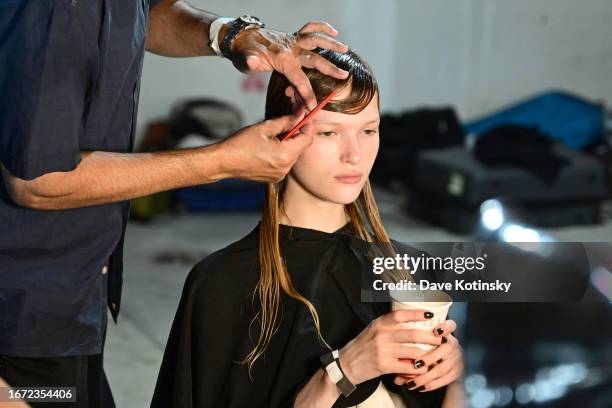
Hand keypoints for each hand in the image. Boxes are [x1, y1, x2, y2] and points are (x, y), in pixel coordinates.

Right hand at [217, 109, 313, 181]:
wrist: (224, 162)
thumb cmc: (240, 144)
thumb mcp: (264, 127)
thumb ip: (286, 121)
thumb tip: (299, 114)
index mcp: (284, 155)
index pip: (307, 138)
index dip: (307, 125)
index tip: (304, 116)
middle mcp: (285, 168)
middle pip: (301, 147)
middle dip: (298, 134)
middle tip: (289, 121)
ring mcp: (280, 175)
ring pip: (293, 155)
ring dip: (290, 144)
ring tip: (275, 136)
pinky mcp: (274, 178)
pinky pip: (285, 163)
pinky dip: (283, 153)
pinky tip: (269, 147)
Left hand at [230, 21, 349, 109]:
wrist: (240, 37)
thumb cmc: (243, 52)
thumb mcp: (244, 60)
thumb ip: (251, 61)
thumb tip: (252, 60)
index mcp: (283, 58)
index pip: (299, 80)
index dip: (307, 95)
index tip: (314, 108)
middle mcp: (291, 48)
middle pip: (314, 59)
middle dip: (329, 69)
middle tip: (343, 76)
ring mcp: (292, 41)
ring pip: (316, 40)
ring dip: (331, 44)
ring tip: (345, 49)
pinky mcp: (292, 37)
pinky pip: (309, 29)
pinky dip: (322, 27)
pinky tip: (333, 32)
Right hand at [338, 309, 446, 385]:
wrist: (347, 364)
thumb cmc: (363, 345)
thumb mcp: (373, 329)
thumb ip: (390, 326)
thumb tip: (413, 322)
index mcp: (380, 323)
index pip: (401, 315)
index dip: (417, 314)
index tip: (431, 314)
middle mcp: (381, 335)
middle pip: (412, 334)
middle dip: (431, 337)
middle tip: (442, 338)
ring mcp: (383, 351)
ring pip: (413, 352)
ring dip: (427, 355)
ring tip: (437, 354)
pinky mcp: (384, 365)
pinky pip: (407, 367)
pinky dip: (418, 369)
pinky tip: (423, 368)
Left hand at [394, 320, 464, 391]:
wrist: (445, 364)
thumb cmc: (426, 349)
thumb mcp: (420, 345)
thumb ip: (409, 350)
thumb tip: (395, 361)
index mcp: (445, 332)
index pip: (450, 325)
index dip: (445, 327)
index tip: (436, 331)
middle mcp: (453, 343)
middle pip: (445, 349)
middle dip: (429, 358)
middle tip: (415, 365)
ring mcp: (457, 358)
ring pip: (443, 368)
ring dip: (426, 376)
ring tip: (412, 383)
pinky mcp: (458, 371)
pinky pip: (446, 379)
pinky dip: (432, 384)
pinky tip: (421, 388)